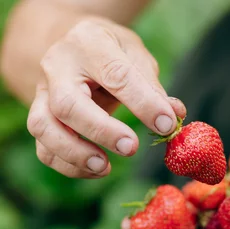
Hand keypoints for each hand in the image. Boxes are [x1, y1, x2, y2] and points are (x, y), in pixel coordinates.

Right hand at [27, 17, 184, 177]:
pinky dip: (68, 165)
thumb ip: (152, 86)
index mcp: (90, 43)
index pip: (116, 75)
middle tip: (131, 148)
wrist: (75, 45)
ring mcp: (42, 92)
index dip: (143, 103)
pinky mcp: (39, 115)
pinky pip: (44, 147)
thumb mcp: (136, 55)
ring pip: (44, 127)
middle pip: (68, 104)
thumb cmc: (112, 51)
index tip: (166, 125)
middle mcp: (58, 66)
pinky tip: (96, 169)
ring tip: (105, 168)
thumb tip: (174, 115)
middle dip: (102, 131)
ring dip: (75, 153)